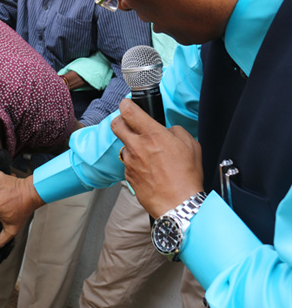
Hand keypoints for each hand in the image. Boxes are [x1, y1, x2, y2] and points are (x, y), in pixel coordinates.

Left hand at [111, 99, 203, 217]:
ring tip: (147, 153)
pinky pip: (127, 162)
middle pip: (116, 124)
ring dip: (131, 145)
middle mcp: (137, 146)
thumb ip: (176, 131)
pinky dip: (135, 162)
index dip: (126, 104)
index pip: (129, 111)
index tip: (128, 104)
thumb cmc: (186, 177)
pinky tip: (148, 168)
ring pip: (123, 145)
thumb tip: (167, 130)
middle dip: (121, 120)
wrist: (178, 204)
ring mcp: (130, 161)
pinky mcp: (127, 175)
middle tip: (129, 123)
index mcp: (153, 135)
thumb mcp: (191, 145)